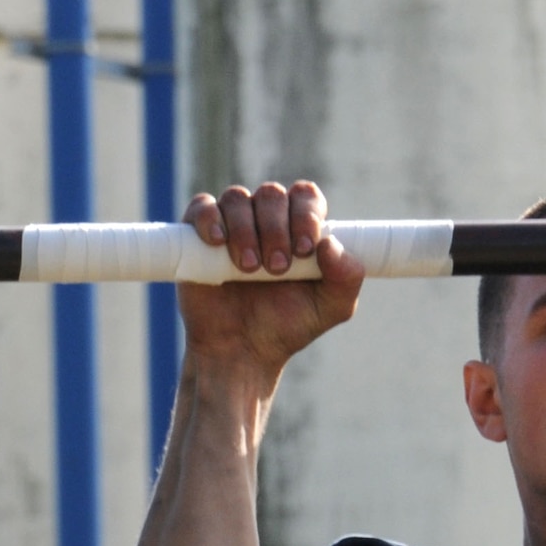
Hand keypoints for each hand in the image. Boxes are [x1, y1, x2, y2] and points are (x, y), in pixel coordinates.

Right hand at [179, 180, 365, 373]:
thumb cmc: (287, 325)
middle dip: (276, 229)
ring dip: (245, 230)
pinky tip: (217, 242)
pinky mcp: (198, 234)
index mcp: (300, 227)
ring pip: (238, 198)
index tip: (305, 249)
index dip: (306, 215)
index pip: (306, 197)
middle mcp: (267, 218)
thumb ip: (347, 278)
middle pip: (272, 195)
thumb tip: (331, 244)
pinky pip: (202, 207)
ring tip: (249, 269)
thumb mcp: (330, 308)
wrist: (242, 350)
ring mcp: (232, 222)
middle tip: (276, 268)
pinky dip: (210, 218)